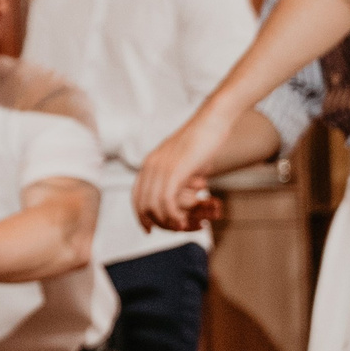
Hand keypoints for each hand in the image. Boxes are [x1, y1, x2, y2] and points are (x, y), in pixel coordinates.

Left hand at [134, 112, 230, 233]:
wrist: (213, 120)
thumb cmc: (203, 140)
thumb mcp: (183, 160)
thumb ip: (177, 176)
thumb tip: (183, 191)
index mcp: (149, 163)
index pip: (136, 196)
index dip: (140, 216)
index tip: (149, 230)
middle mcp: (150, 166)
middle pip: (143, 205)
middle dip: (158, 223)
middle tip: (178, 229)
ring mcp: (161, 168)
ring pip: (154, 207)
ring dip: (170, 222)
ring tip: (186, 227)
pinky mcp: (175, 171)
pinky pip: (166, 202)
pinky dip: (174, 216)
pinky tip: (186, 221)